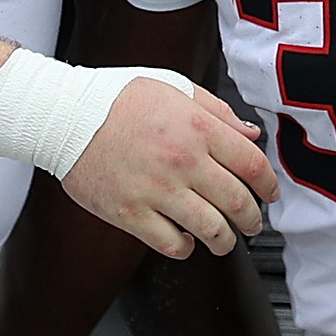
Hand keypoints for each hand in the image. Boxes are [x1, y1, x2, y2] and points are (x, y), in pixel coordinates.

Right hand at [59, 76, 277, 257]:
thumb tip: (250, 134)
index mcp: (198, 128)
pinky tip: (186, 242)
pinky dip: (185, 248)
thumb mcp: (175, 87)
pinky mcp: (129, 213)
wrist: (64, 114)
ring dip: (226, 241)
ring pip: (210, 229)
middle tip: (254, 224)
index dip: (269, 185)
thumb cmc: (118, 98)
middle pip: (238, 202)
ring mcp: (156, 190)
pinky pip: (170, 243)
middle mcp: (183, 161)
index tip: (271, 195)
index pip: (253, 165)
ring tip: (225, 242)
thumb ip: (217, 112)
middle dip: (253, 219)